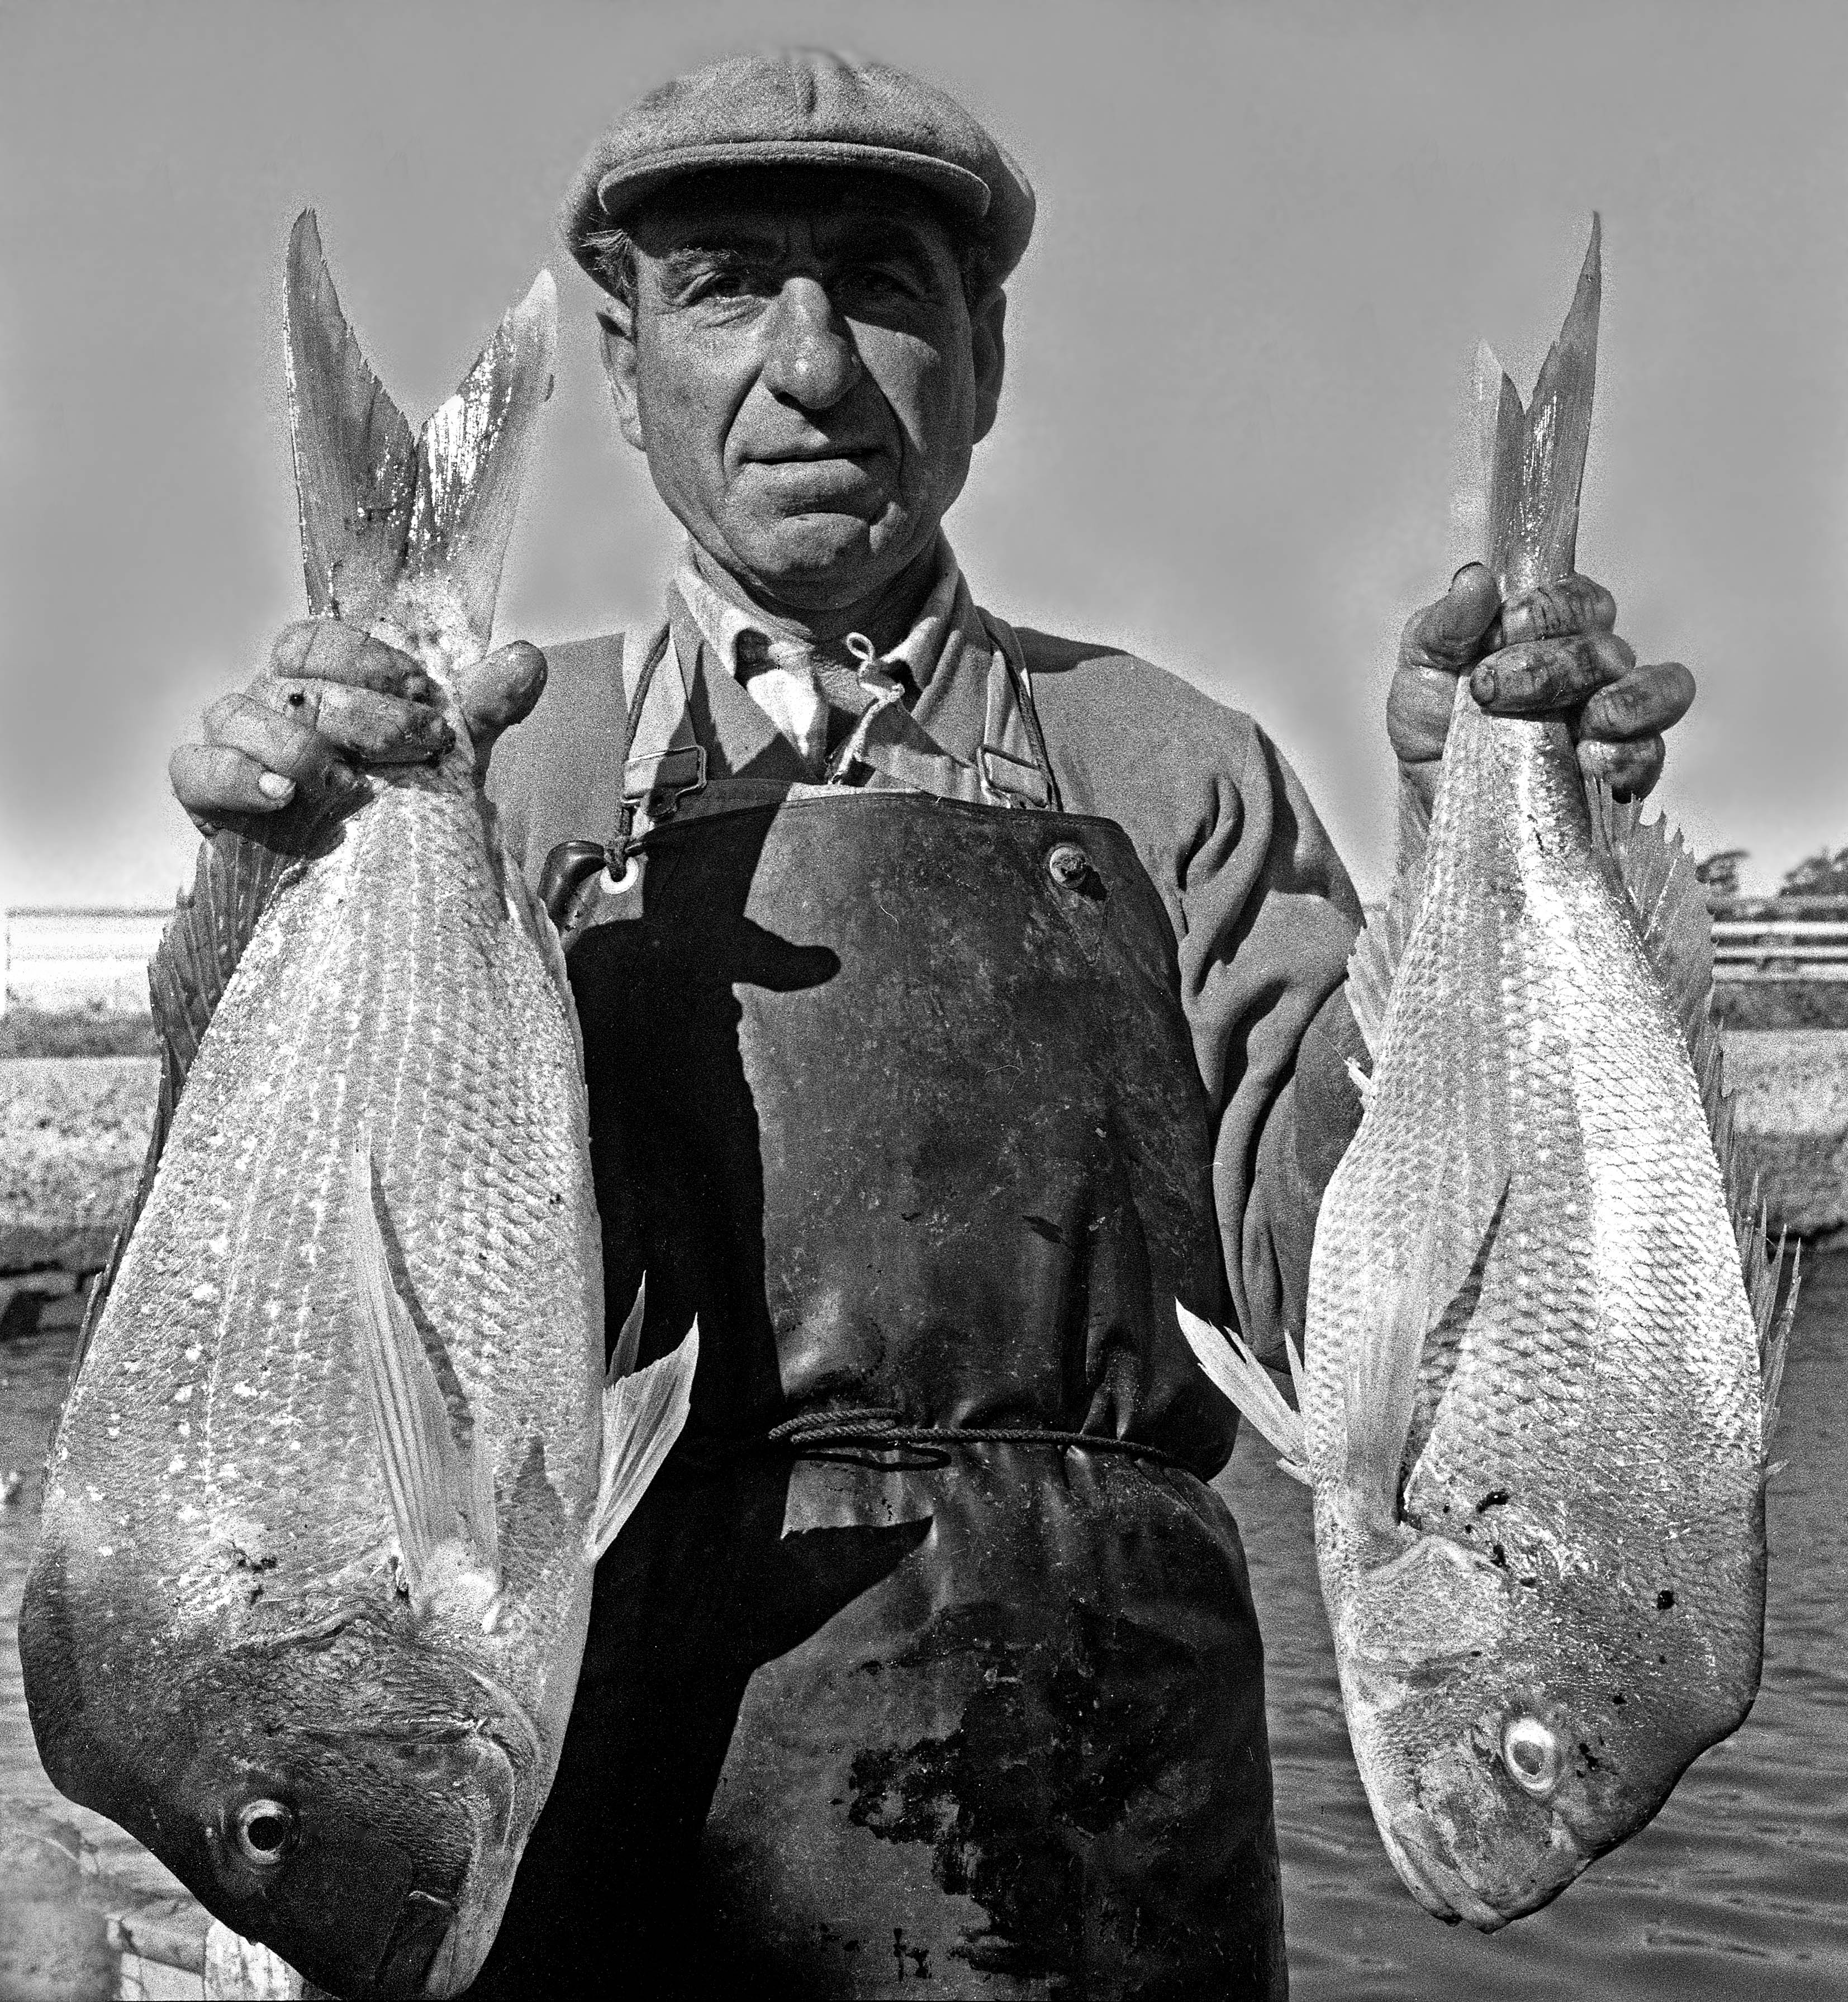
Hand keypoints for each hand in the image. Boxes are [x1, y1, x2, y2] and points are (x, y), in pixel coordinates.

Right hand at [169, 621, 545, 833]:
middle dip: (364, 712)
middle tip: (422, 745)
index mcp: (313, 681)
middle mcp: (265, 702)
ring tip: (348, 783)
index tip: (423, 693)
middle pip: (293, 681)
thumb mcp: (445, 761)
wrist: (353, 887)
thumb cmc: (392, 809)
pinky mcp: (204, 795)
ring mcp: (229, 745)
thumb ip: (481, 710)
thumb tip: (528, 658)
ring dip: (298, 744)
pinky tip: (278, 796)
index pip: (315, 640)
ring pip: (237, 715)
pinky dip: (235, 775)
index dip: (367, 658)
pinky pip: (195, 768)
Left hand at [1386, 564, 1694, 816]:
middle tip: (1492, 692)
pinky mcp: (1624, 774)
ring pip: (1661, 689)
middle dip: (1555, 666)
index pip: (1581, 598)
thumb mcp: (1422, 669)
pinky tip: (1587, 764)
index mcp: (1552, 631)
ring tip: (1579, 724)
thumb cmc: (1433, 725)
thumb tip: (1474, 577)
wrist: (1434, 800)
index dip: (1549, 610)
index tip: (1498, 637)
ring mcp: (1615, 720)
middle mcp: (1593, 668)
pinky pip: (1651, 754)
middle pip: (1611, 646)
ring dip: (1620, 702)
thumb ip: (1445, 624)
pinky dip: (1624, 756)